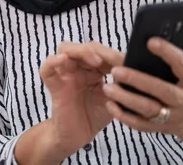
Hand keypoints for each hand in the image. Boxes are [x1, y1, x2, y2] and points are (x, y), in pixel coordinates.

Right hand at [14, 41, 123, 163]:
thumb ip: (121, 84)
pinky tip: (63, 60)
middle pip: (82, 46)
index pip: (99, 51)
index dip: (111, 52)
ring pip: (65, 49)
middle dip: (98, 50)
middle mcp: (78, 68)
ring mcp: (65, 74)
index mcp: (92, 68)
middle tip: (112, 61)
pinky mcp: (55, 86)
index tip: (126, 60)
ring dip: (80, 51)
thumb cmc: (96, 115)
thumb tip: (136, 70)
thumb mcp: (114, 98)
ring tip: (95, 62)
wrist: (79, 137)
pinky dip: (53, 61)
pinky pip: (47, 69)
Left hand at [102, 38, 182, 153]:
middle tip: (116, 70)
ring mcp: (173, 116)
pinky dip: (125, 116)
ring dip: (126, 99)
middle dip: (137, 80)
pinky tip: (110, 105)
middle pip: (161, 90)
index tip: (150, 42)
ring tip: (107, 87)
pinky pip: (141, 124)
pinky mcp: (161, 128)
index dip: (167, 53)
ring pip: (148, 109)